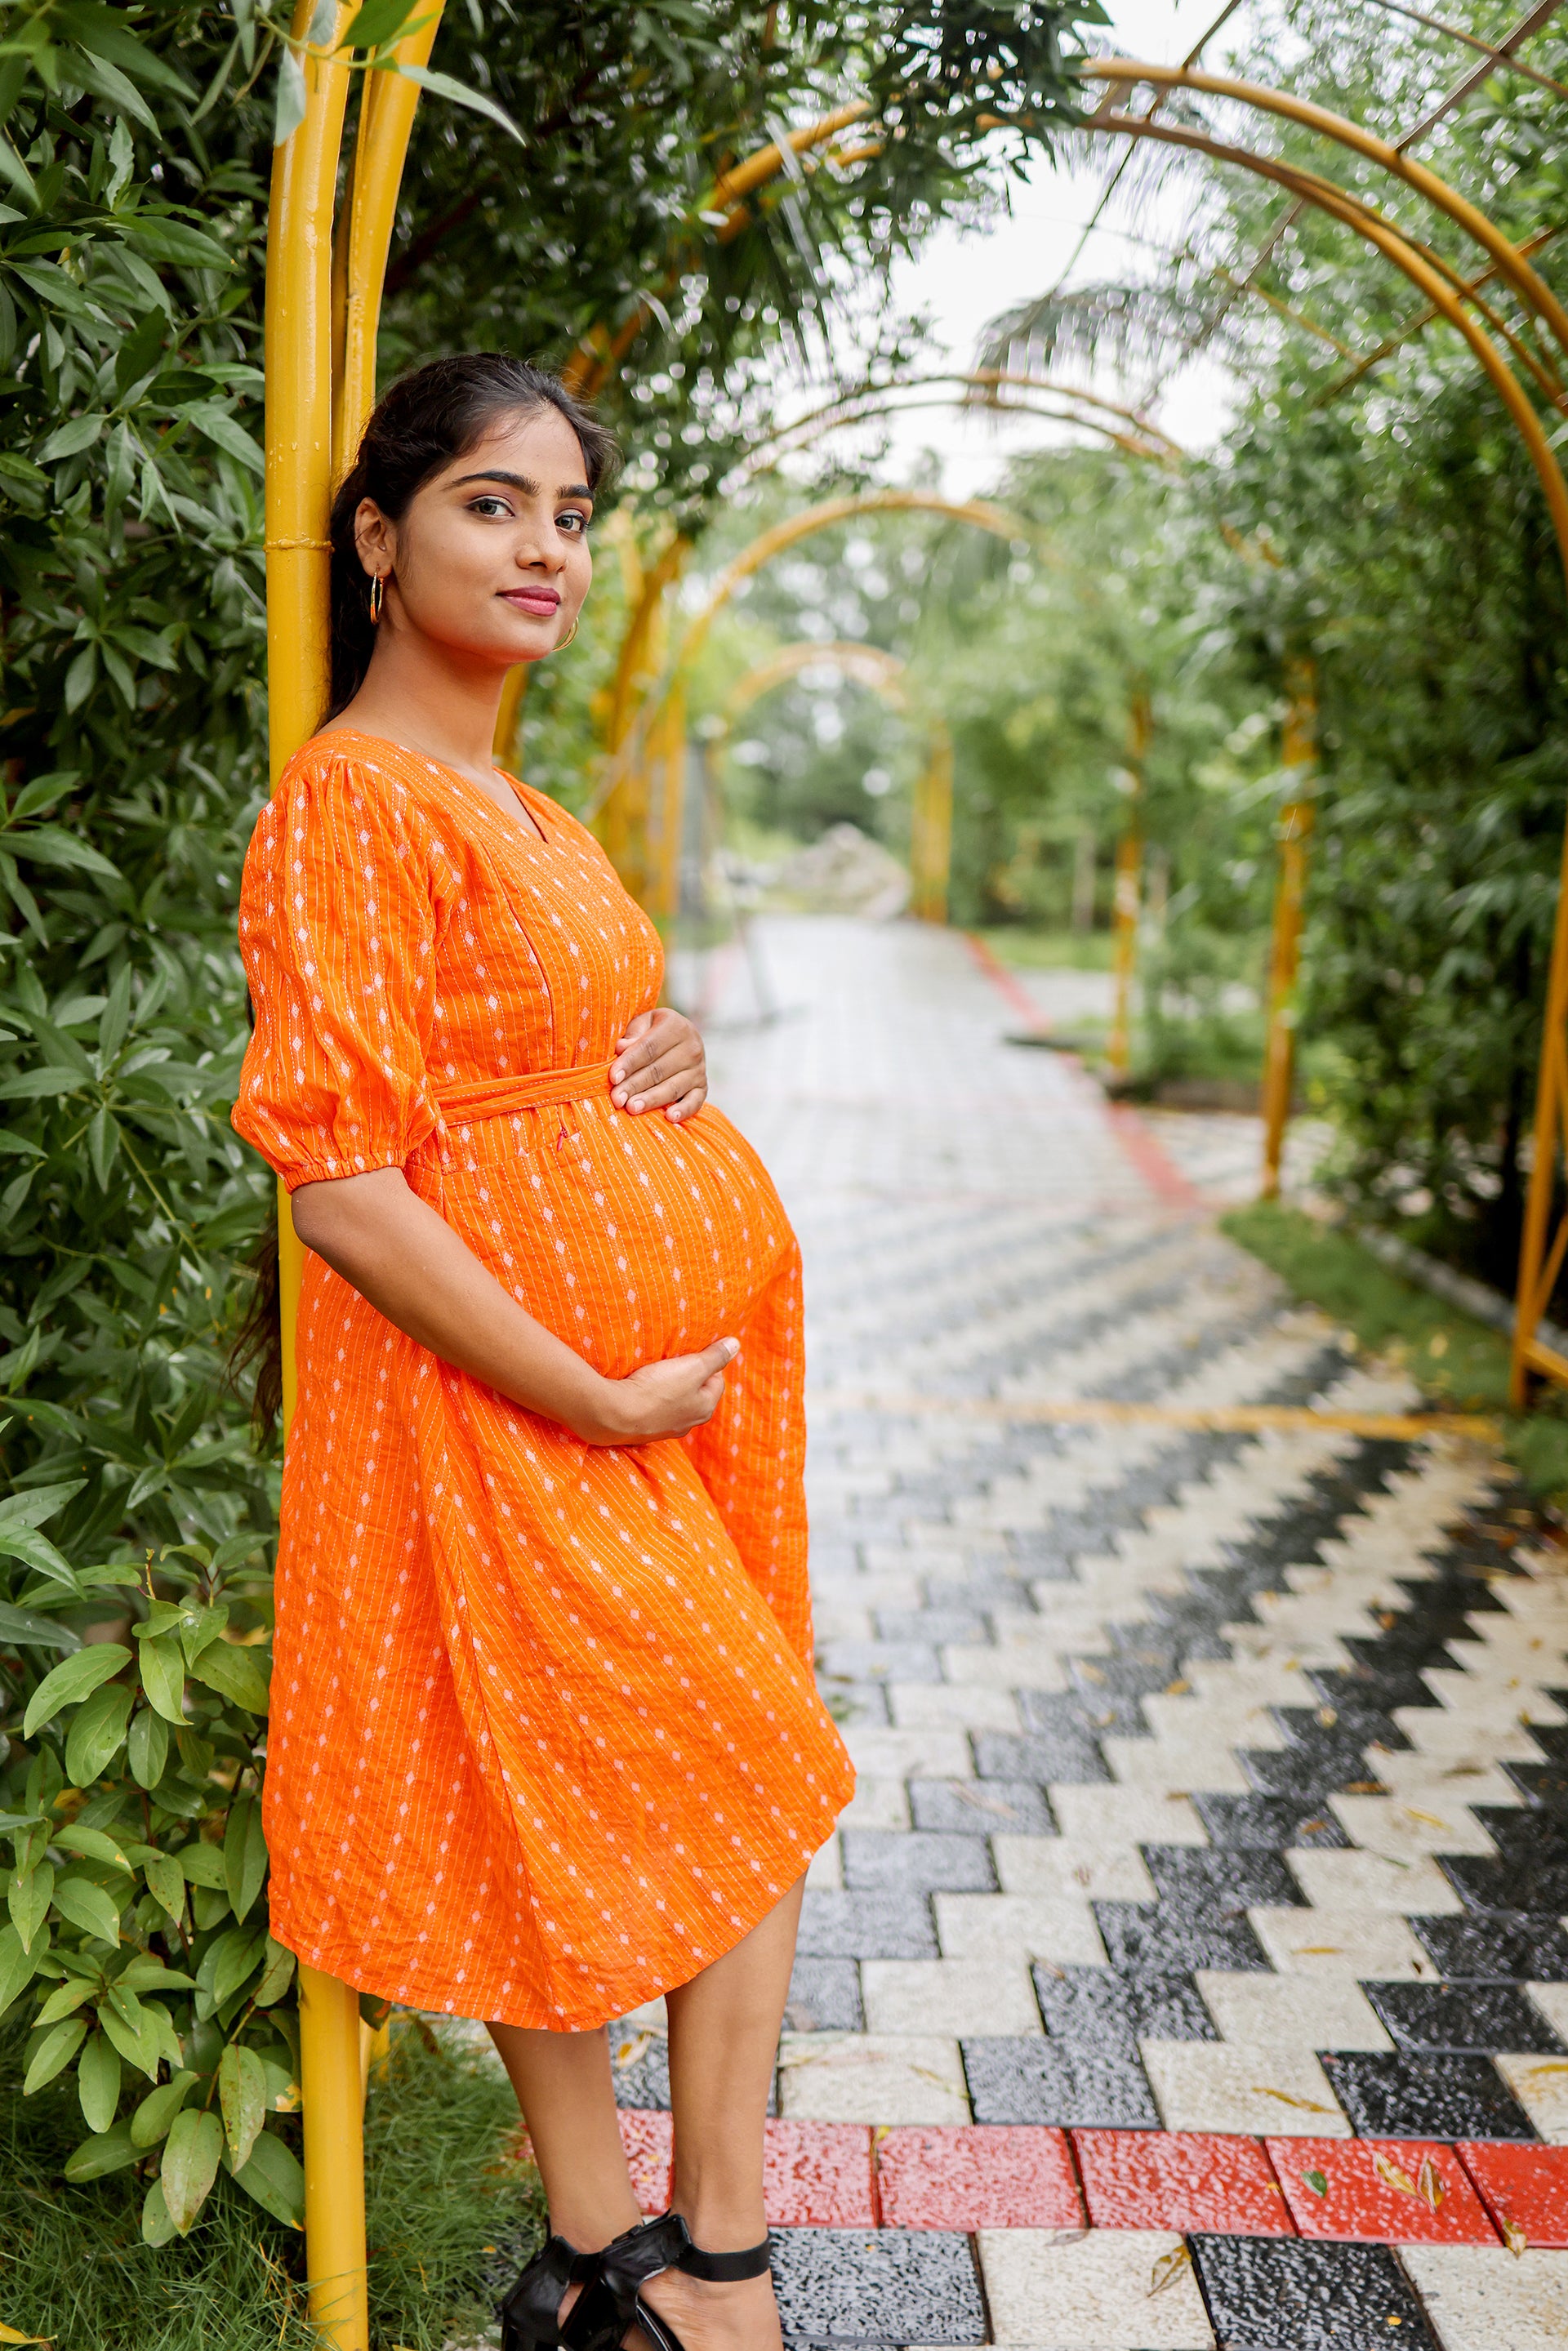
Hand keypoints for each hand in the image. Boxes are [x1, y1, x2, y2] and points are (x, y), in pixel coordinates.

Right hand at [578, 1337, 738, 1444]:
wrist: (614, 1415)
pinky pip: (653, 1409)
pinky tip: (639, 1389)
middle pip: (695, 1392)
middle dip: (686, 1376)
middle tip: (672, 1362)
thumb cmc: (658, 1390)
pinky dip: (649, 1398)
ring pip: (673, 1402)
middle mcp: (688, 1423)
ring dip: (667, 1387)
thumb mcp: (692, 1367)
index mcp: (705, 1408)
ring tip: (654, 1373)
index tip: (691, 1353)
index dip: (706, 1363)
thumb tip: (735, 1344)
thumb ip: (715, 1356)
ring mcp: (665, 1429)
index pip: (716, 1380)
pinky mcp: (643, 1430)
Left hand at [611, 1006, 706, 1121]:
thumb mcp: (642, 1024)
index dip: (630, 1063)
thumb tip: (621, 1048)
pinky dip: (684, 1110)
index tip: (613, 1077)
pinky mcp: (703, 1086)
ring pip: (673, 1087)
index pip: (649, 1047)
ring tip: (632, 1108)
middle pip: (659, 1070)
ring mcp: (699, 1069)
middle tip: (617, 1099)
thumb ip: (632, 1035)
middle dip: (635, 1085)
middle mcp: (692, 1047)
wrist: (680, 1037)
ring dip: (652, 1099)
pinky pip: (695, 1101)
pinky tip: (670, 1117)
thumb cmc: (653, 1032)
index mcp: (675, 1026)